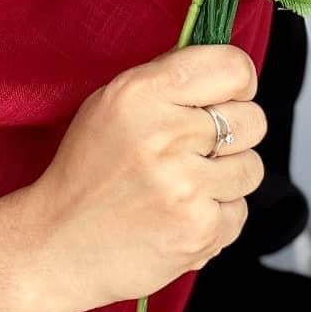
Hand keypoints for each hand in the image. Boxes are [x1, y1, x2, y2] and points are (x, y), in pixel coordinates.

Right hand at [0, 45, 265, 311]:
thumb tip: (230, 68)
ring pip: (252, 168)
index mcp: (142, 92)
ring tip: (186, 183)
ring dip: (227, 177)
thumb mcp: (113, 102)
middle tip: (200, 147)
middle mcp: (165, 134)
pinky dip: (217, 216)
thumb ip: (168, 80)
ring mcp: (184, 186)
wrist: (57, 244)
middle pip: (252, 119)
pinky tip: (181, 213)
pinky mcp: (198, 231)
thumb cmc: (88, 169)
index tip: (229, 94)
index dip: (239, 82)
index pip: (233, 68)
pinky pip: (240, 212)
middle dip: (235, 132)